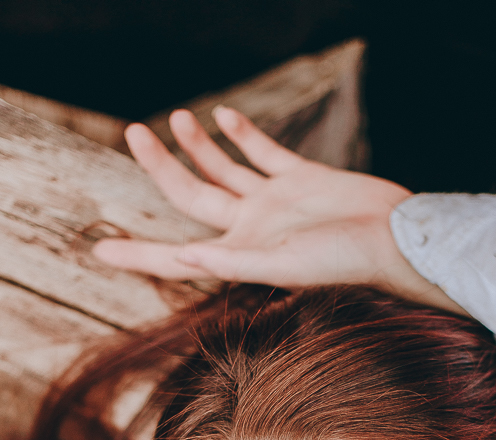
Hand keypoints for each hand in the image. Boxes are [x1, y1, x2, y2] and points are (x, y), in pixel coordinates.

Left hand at [92, 107, 465, 311]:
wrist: (397, 239)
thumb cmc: (347, 262)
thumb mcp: (287, 266)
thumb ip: (237, 262)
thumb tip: (188, 260)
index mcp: (240, 254)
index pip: (175, 256)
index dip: (136, 254)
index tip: (97, 251)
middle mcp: (251, 228)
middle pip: (191, 195)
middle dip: (159, 167)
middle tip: (130, 134)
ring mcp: (274, 202)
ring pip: (222, 170)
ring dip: (197, 146)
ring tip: (172, 119)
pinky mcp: (302, 179)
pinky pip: (263, 154)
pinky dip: (243, 135)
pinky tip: (223, 118)